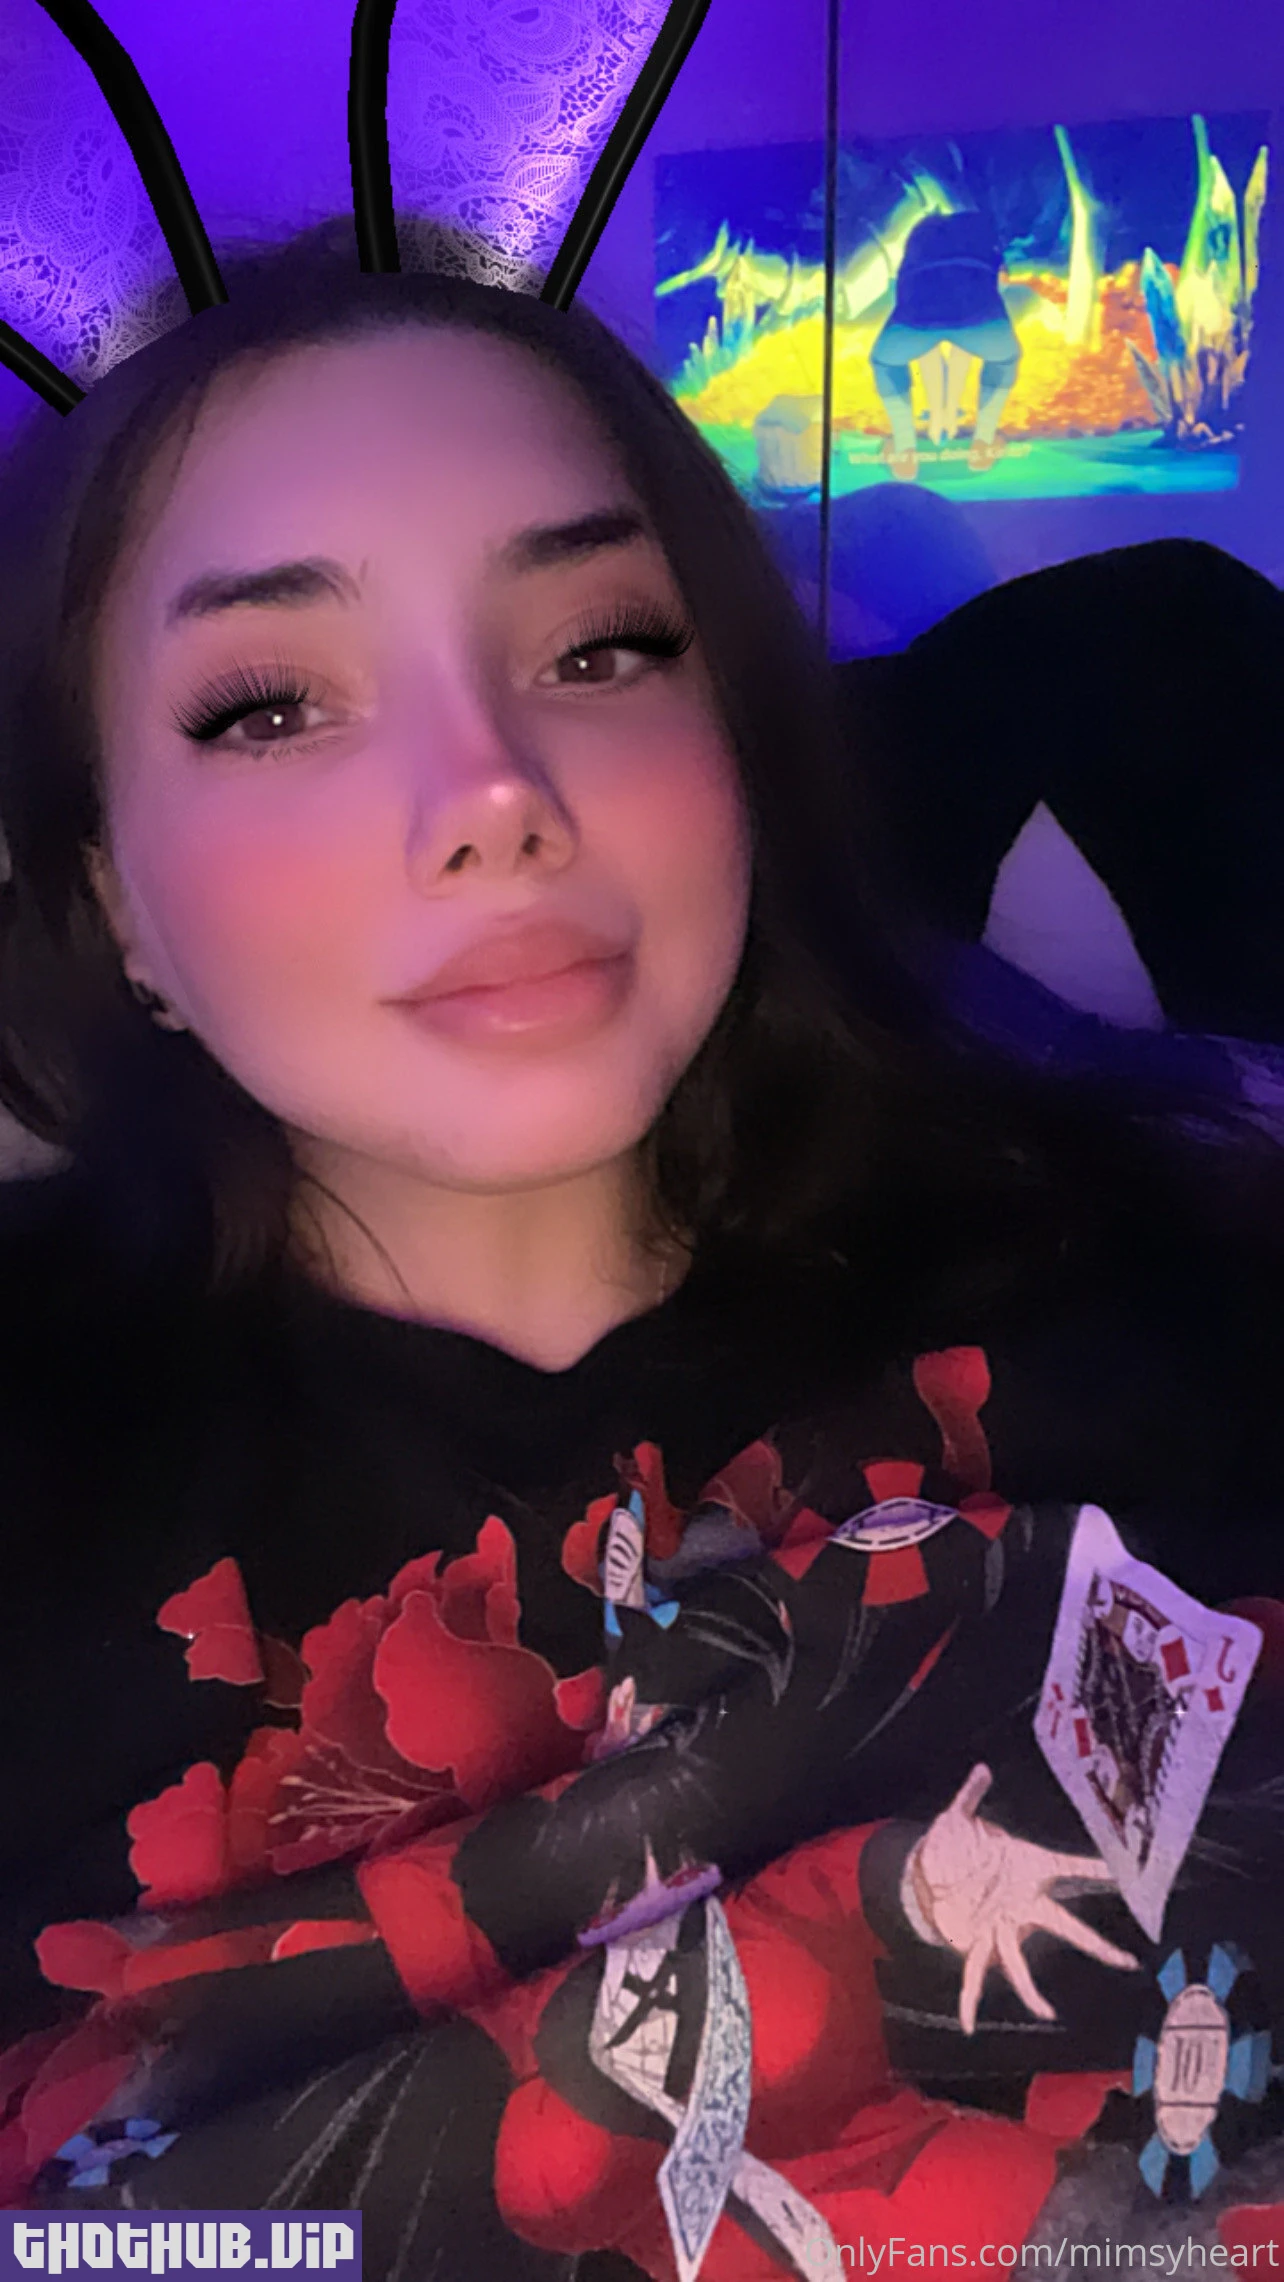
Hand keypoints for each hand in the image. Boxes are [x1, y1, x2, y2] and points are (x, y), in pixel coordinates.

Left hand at [905, 1762, 1140, 2033]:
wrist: (932, 1867)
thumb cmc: (956, 1842)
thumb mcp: (960, 1815)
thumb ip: (971, 1794)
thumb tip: (981, 1768)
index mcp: (1025, 1870)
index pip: (1070, 1867)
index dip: (1096, 1870)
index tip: (1126, 1875)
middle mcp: (1020, 1904)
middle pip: (1064, 1927)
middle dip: (1096, 1945)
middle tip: (1128, 1960)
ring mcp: (1000, 1925)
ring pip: (1020, 1961)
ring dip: (1030, 1989)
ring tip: (1046, 2013)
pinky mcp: (974, 1940)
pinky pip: (973, 1972)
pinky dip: (968, 1998)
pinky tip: (966, 2024)